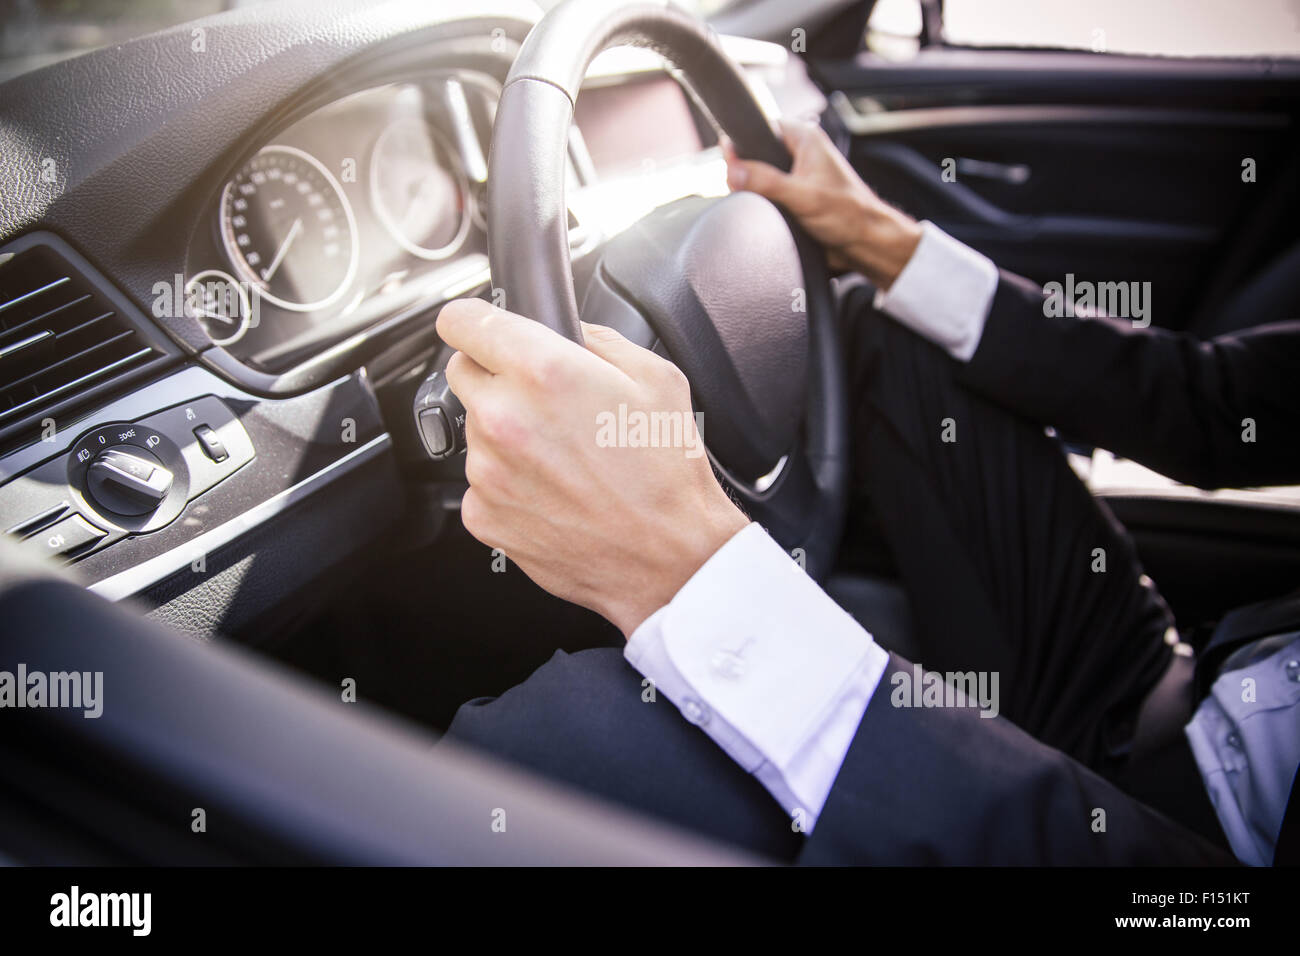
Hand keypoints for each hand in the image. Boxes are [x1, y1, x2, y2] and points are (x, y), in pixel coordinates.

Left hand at [437, 299, 749, 637]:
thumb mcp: (655, 377)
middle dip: (496, 376)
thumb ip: (596, 338)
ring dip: (506, 433)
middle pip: (463, 373)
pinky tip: (553, 490)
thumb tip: (567, 331)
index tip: (478, 326)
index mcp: (543, 372)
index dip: (472, 319)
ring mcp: (488, 471)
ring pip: (475, 429)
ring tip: (563, 455)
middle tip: (546, 401)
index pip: (462, 320)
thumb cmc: (667, 474)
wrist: (669, 557)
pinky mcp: (483, 515)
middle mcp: (504, 418)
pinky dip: (508, 481)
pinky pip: (481, 480)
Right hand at [723, 118, 921, 288]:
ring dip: (756, 193)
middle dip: (746, 175)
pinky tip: (769, 215)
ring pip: (760, 179)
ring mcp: (797, 176)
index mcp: (805, 138)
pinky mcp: (796, 197)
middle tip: (748, 192)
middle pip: (756, 156)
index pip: (760, 128)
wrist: (865, 244)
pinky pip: (768, 197)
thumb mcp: (802, 196)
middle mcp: (800, 153)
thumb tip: (733, 170)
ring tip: (766, 206)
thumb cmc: (848, 214)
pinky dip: (764, 206)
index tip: (733, 166)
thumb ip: (765, 181)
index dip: (743, 145)